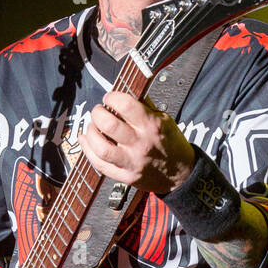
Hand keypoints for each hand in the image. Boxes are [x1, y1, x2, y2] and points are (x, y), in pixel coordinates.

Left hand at [78, 89, 194, 194]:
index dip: (112, 97)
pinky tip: (86, 141)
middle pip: (109, 126)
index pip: (125, 105)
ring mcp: (132, 162)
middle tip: (99, 111)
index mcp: (151, 126)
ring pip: (101, 148)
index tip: (109, 98)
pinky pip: (100, 165)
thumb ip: (144, 106)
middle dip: (98, 114)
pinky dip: (88, 151)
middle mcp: (140, 144)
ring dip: (91, 133)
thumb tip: (124, 91)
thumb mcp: (165, 120)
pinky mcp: (126, 176)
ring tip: (93, 127)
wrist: (181, 175)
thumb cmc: (171, 145)